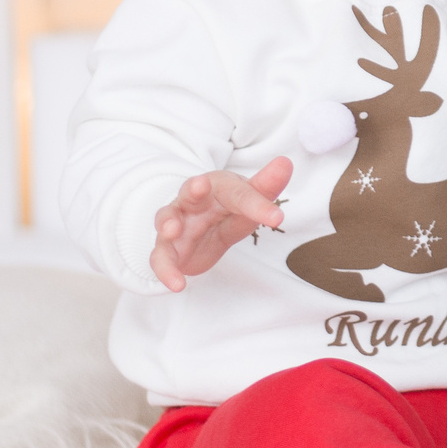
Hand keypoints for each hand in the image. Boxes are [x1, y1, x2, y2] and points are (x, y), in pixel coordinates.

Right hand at [151, 157, 291, 291]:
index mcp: (218, 187)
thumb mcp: (247, 202)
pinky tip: (177, 284)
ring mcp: (177, 223)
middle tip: (199, 185)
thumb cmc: (227, 208)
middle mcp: (193, 201)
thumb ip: (265, 188)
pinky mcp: (168, 248)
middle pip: (190, 192)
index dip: (258, 203)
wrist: (201, 228)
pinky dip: (165, 270)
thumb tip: (286, 163)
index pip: (239, 192)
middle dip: (193, 189)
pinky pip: (160, 257)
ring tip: (173, 230)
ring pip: (167, 219)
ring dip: (168, 223)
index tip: (278, 218)